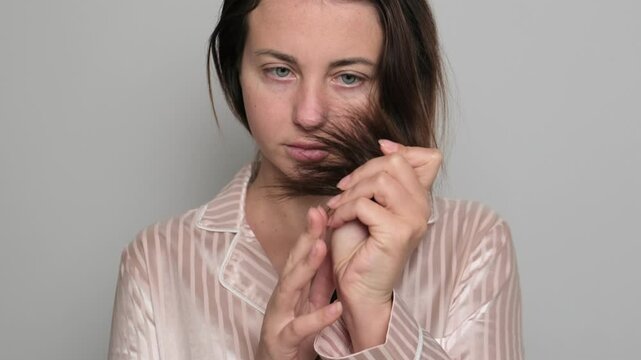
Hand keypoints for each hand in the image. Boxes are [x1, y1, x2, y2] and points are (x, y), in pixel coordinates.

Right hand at [256, 207, 342, 359]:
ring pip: (290, 287)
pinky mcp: (283, 340)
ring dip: (305, 266)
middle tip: (319, 213)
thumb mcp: (310, 302)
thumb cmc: (294, 334)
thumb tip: (329, 249)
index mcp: (291, 287)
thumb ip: (319, 280)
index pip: (300, 254)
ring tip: (321, 247)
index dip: (311, 232)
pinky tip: (335, 307)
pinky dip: (318, 317)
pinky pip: (301, 328)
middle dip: (305, 238)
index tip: (323, 208)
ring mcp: (279, 317)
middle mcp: (282, 297)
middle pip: (292, 262)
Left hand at [325, 140, 441, 349]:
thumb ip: (379, 178)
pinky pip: (366, 204)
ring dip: (352, 191)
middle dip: (363, 171)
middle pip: (397, 162)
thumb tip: (384, 145)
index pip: (430, 158)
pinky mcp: (397, 233)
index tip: (378, 150)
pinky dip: (345, 210)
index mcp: (418, 199)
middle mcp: (422, 208)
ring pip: (381, 181)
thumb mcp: (368, 202)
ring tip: (339, 208)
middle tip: (343, 191)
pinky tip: (337, 222)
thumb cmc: (359, 248)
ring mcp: (413, 220)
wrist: (356, 287)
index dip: (402, 148)